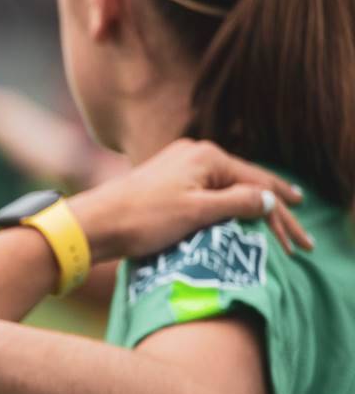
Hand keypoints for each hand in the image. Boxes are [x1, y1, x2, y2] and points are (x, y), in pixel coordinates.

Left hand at [67, 139, 312, 261]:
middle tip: (300, 239)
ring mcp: (178, 166)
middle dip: (272, 212)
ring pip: (227, 189)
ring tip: (277, 228)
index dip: (282, 210)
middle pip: (245, 184)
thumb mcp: (197, 213)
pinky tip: (238, 216)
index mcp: (206, 156)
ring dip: (251, 211)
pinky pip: (208, 193)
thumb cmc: (142, 219)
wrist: (92, 225)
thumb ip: (236, 203)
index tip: (300, 234)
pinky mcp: (166, 182)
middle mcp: (194, 154)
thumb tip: (268, 198)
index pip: (258, 182)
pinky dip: (228, 208)